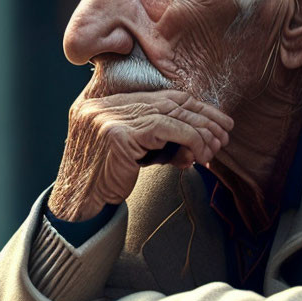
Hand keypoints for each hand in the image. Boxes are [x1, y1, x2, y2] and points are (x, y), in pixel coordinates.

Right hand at [47, 89, 232, 219]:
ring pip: (170, 113)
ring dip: (200, 130)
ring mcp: (108, 116)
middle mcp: (103, 104)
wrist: (76, 205)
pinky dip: (189, 139)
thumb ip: (156, 141)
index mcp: (105, 103)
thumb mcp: (131, 154)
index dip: (191, 106)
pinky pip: (165, 128)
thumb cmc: (103, 182)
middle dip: (203, 115)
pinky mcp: (117, 134)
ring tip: (216, 147)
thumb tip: (196, 144)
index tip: (215, 120)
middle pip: (168, 100)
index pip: (160, 95)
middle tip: (225, 130)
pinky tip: (200, 154)